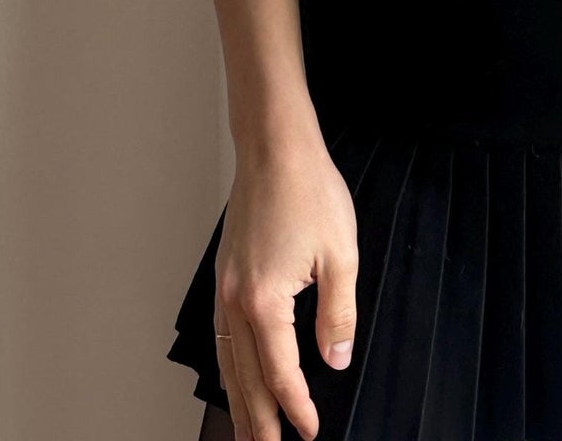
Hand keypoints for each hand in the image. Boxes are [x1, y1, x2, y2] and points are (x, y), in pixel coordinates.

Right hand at [212, 130, 358, 440]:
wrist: (274, 147)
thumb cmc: (309, 190)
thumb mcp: (340, 254)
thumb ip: (337, 314)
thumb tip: (335, 359)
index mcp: (265, 301)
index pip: (281, 373)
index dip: (297, 407)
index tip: (310, 431)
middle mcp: (236, 300)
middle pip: (245, 378)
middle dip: (258, 420)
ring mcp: (224, 288)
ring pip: (226, 361)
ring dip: (238, 400)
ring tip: (248, 430)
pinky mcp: (224, 275)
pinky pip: (221, 336)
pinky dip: (227, 365)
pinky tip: (235, 376)